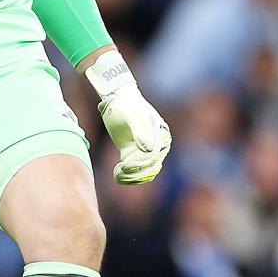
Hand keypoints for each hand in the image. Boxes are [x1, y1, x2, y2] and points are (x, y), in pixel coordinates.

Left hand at [85, 51, 171, 184]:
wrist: (116, 99)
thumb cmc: (125, 105)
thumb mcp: (132, 115)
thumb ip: (141, 130)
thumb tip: (149, 149)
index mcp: (161, 135)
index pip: (153, 156)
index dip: (140, 163)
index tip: (124, 163)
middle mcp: (157, 144)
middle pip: (150, 167)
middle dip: (135, 172)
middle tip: (119, 169)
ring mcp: (146, 150)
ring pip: (145, 173)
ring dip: (132, 177)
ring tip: (117, 173)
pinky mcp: (134, 153)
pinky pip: (136, 171)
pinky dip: (128, 177)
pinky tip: (116, 174)